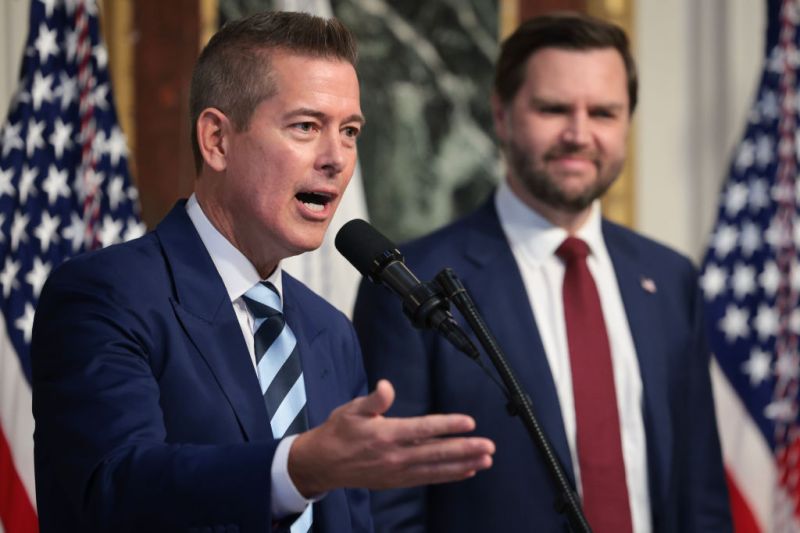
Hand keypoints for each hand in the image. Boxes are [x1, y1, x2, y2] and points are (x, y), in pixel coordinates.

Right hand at [287, 379, 494, 496]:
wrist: (322, 464)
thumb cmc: (338, 432)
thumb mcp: (351, 409)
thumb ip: (374, 399)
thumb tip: (387, 386)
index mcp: (385, 434)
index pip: (423, 429)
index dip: (448, 426)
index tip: (469, 423)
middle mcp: (395, 456)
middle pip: (436, 452)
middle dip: (465, 449)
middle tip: (488, 446)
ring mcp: (397, 471)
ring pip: (436, 468)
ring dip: (463, 465)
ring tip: (485, 460)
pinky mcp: (397, 481)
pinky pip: (428, 479)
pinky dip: (448, 476)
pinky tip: (466, 471)